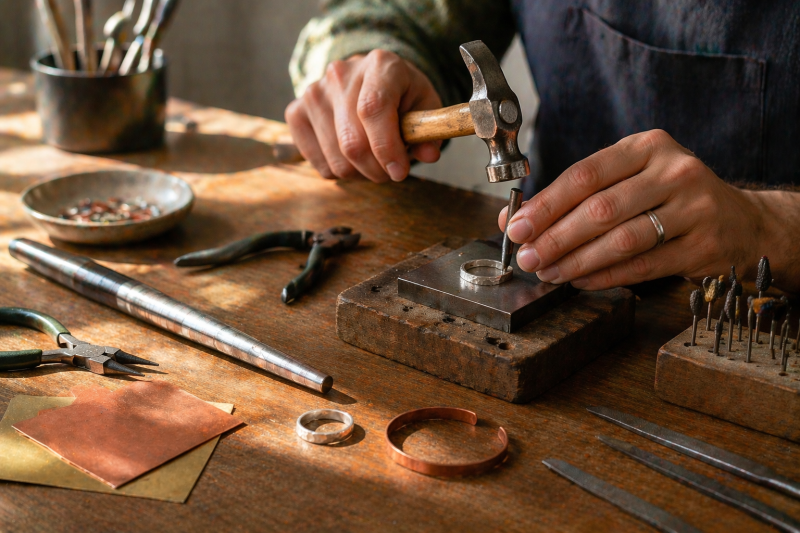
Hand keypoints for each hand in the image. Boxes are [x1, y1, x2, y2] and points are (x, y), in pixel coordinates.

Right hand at [285, 50, 442, 181]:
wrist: (368, 80)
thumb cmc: (401, 96)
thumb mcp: (424, 105)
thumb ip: (428, 130)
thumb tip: (429, 153)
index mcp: (380, 65)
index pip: (373, 109)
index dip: (386, 147)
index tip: (400, 172)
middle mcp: (340, 74)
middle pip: (353, 142)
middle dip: (377, 170)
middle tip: (391, 172)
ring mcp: (313, 93)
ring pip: (337, 160)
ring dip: (360, 174)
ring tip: (373, 160)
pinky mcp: (295, 113)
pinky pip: (319, 164)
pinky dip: (340, 172)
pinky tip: (351, 156)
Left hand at [498, 129, 786, 289]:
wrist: (742, 222)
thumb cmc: (670, 198)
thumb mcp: (629, 180)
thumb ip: (575, 196)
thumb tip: (514, 218)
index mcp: (647, 147)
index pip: (585, 174)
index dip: (546, 204)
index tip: (516, 226)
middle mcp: (674, 171)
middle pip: (601, 208)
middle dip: (555, 237)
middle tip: (527, 257)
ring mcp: (694, 208)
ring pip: (622, 240)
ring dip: (577, 261)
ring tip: (548, 272)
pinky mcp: (704, 245)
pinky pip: (643, 266)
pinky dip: (606, 277)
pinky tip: (580, 281)